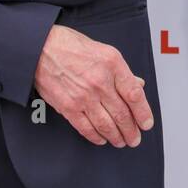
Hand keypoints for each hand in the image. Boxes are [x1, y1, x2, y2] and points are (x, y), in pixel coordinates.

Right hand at [33, 24, 153, 147]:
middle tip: (135, 138)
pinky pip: (86, 128)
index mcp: (112, 64)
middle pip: (122, 113)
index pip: (134, 94)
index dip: (143, 112)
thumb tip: (136, 85)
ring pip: (106, 124)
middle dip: (131, 130)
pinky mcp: (68, 107)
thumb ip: (121, 71)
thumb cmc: (70, 46)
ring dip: (116, 136)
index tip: (146, 122)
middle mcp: (100, 81)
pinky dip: (96, 136)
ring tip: (121, 141)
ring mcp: (84, 96)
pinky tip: (102, 139)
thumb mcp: (104, 51)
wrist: (41, 48)